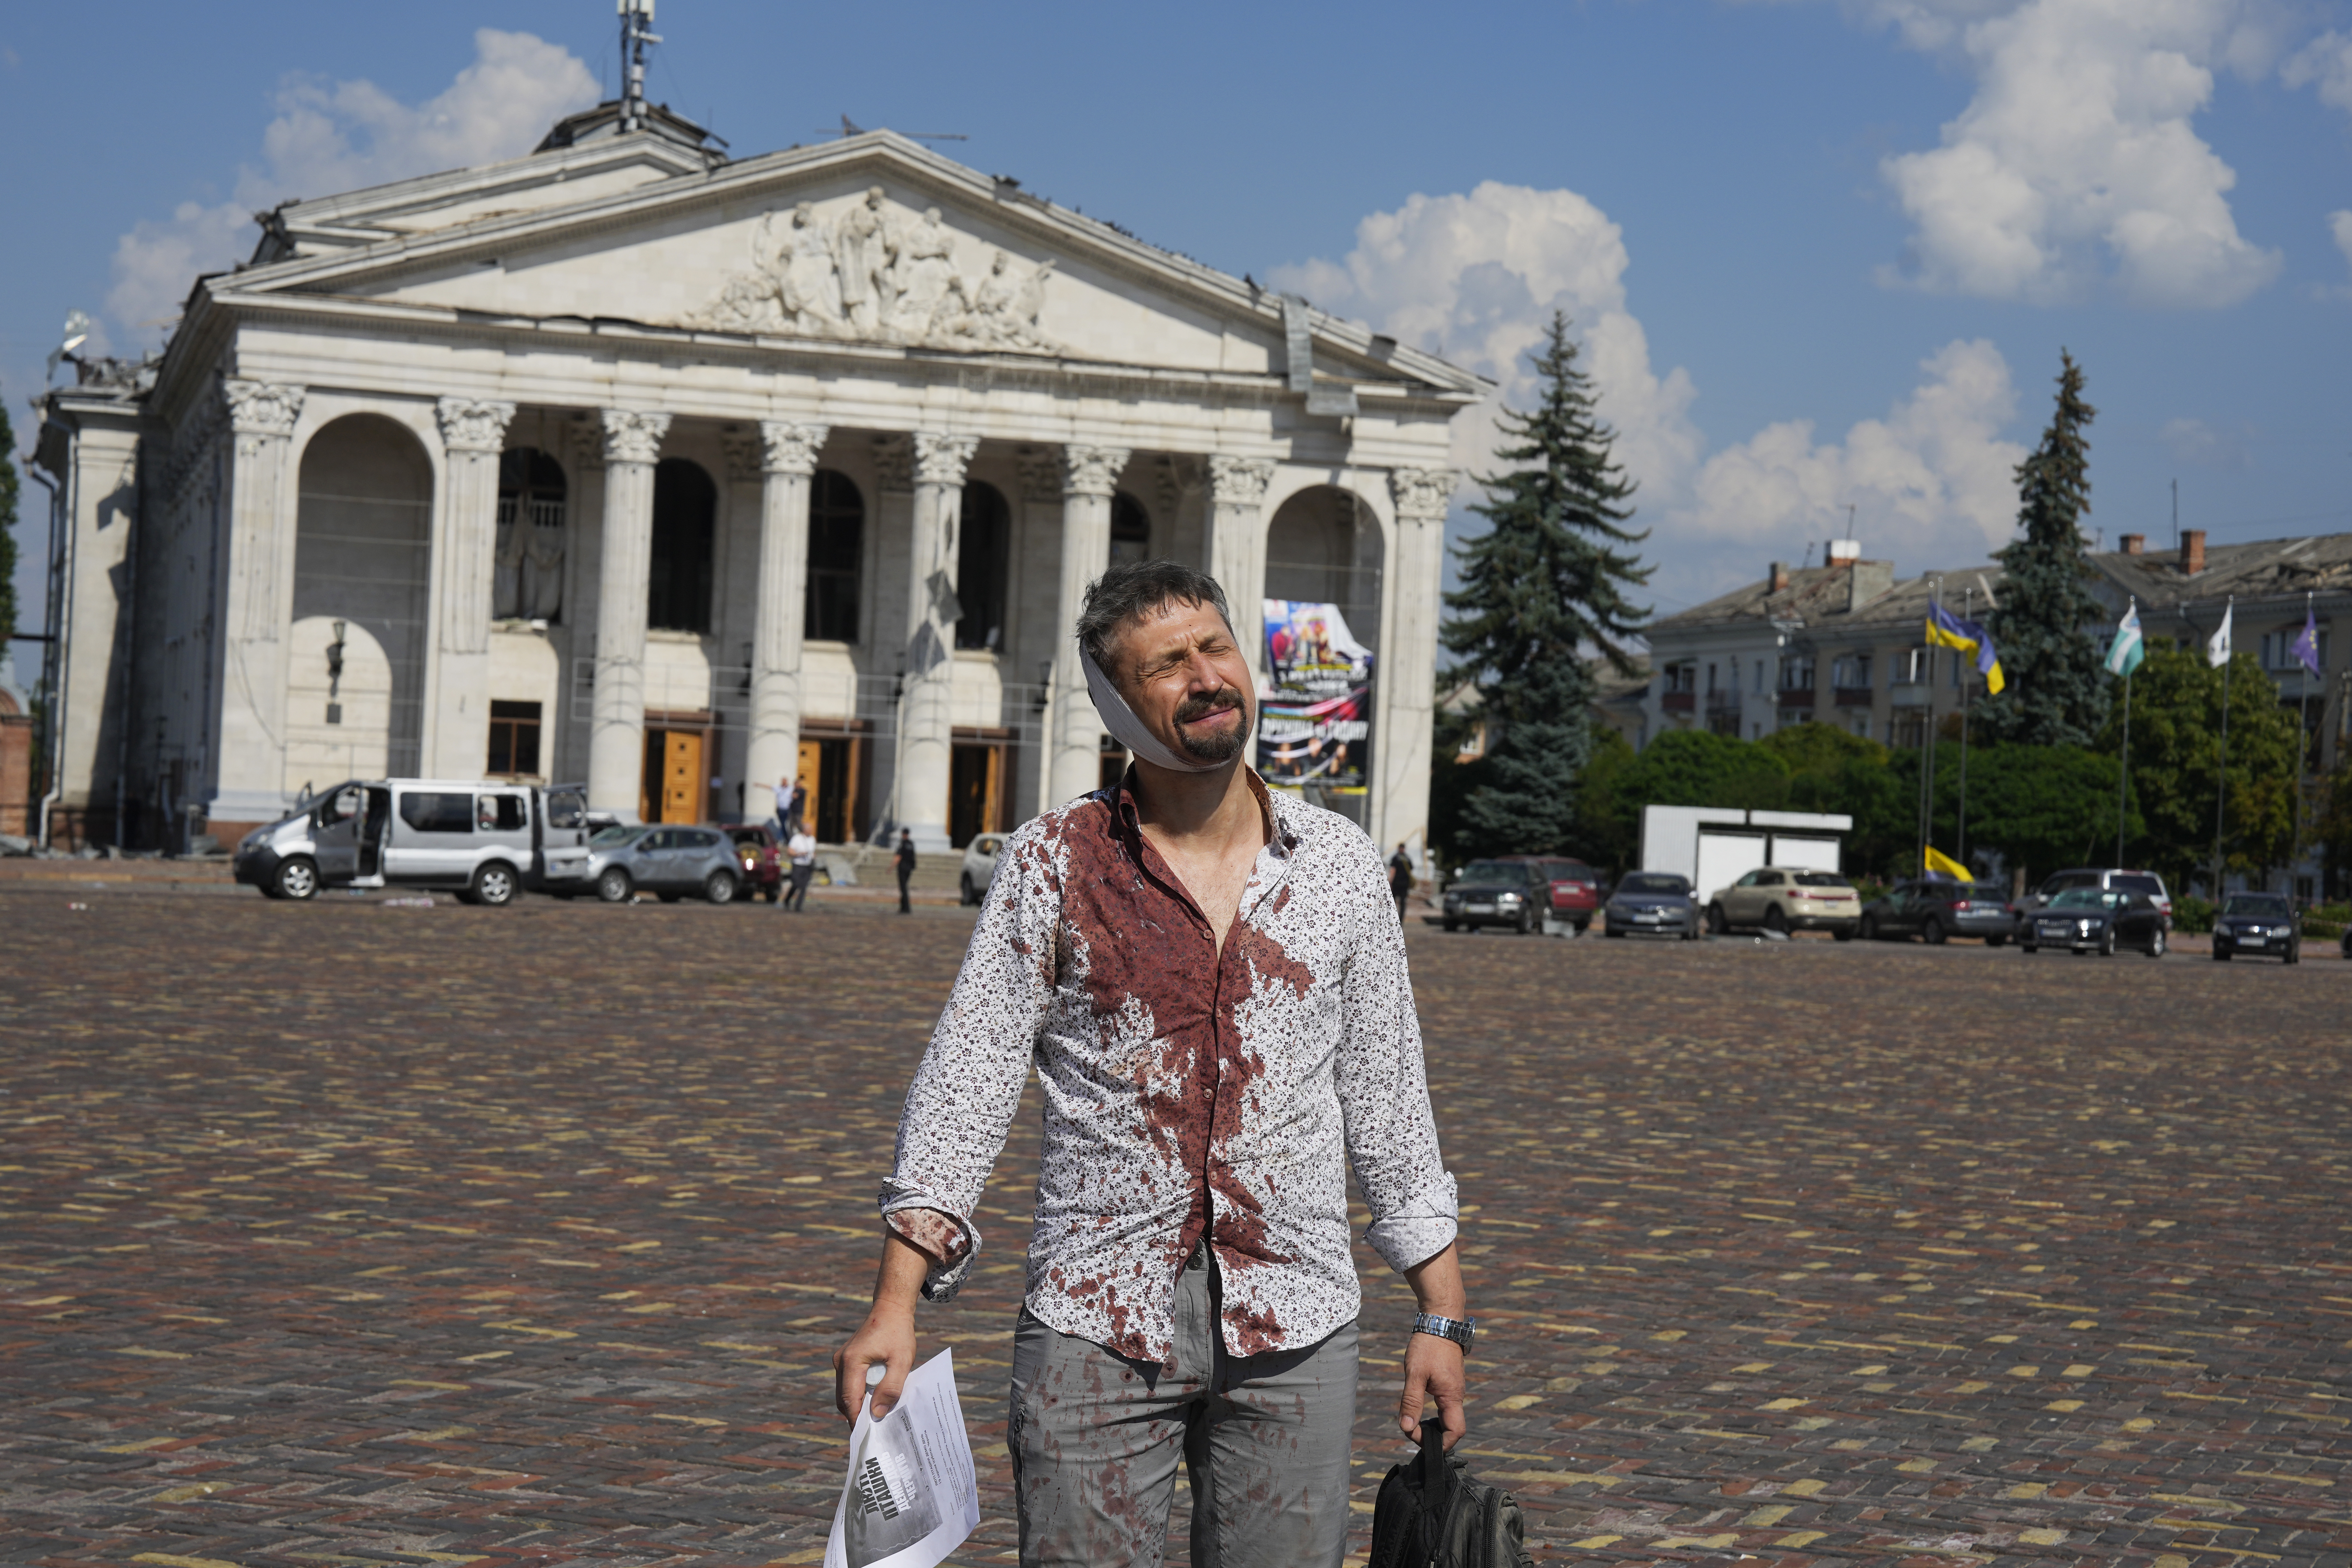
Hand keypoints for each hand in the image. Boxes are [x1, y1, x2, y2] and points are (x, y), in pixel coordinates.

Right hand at [831, 1231, 929, 1421]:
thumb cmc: (899, 1333)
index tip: (867, 1437)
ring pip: (845, 1392)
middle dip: (857, 1415)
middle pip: (844, 1399)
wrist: (891, 1308)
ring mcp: (841, 1360)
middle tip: (875, 1432)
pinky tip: (875, 1398)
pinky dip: (859, 1394)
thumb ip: (890, 1388)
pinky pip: (849, 1383)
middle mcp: (841, 1361)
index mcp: (851, 1361)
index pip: (849, 1400)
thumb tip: (877, 1414)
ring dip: (859, 1404)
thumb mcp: (901, 1361)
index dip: (857, 1420)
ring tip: (877, 1417)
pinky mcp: (846, 1359)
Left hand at [1398, 1330, 1466, 1447]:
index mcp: (1452, 1397)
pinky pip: (1444, 1406)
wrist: (1439, 1323)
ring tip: (1413, 1422)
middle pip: (1452, 1428)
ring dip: (1432, 1425)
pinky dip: (1433, 1413)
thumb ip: (1411, 1402)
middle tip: (1412, 1431)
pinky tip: (1418, 1408)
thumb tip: (1407, 1427)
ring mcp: (1454, 1389)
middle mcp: (1457, 1396)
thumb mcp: (1415, 1374)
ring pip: (1447, 1417)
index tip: (1416, 1436)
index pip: (1455, 1432)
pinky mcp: (1449, 1383)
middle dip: (1434, 1437)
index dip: (1438, 1443)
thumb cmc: (1427, 1346)